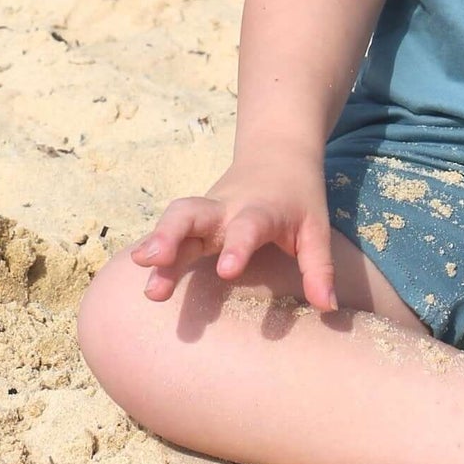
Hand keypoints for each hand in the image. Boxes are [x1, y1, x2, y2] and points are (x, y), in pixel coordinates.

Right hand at [128, 152, 337, 310]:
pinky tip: (136, 272)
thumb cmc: (300, 198)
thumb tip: (327, 308)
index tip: (228, 271)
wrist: (279, 154)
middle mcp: (226, 209)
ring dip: (156, 241)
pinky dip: (152, 247)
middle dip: (172, 234)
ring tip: (141, 267)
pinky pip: (168, 231)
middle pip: (193, 212)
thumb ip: (320, 268)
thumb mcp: (316, 228)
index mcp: (260, 210)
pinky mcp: (193, 221)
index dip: (237, 247)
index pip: (247, 227)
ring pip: (174, 219)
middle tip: (154, 260)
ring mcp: (205, 213)